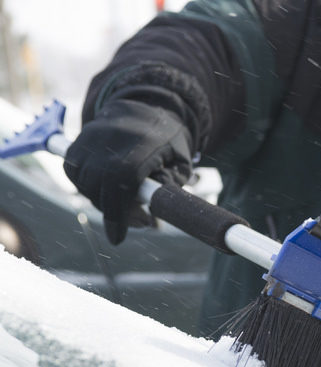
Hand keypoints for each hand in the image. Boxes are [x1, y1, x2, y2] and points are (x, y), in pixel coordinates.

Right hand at [64, 97, 192, 244]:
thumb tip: (148, 212)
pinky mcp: (80, 139)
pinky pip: (73, 170)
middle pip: (99, 183)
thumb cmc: (170, 143)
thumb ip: (168, 188)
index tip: (118, 238)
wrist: (149, 108)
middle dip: (114, 212)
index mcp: (145, 142)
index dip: (119, 211)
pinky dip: (86, 186)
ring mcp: (93, 136)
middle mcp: (113, 137)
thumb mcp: (181, 165)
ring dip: (101, 200)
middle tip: (141, 220)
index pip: (122, 178)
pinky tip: (108, 189)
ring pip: (84, 180)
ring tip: (127, 202)